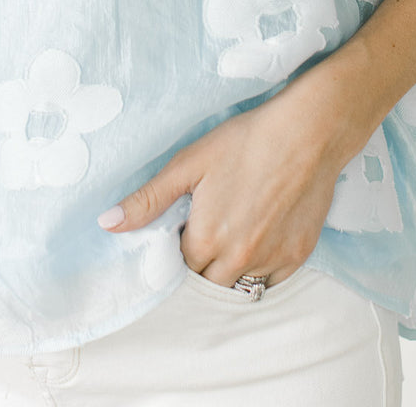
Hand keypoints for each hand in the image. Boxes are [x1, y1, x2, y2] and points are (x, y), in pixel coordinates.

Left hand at [96, 83, 351, 287]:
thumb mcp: (190, 163)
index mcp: (205, 240)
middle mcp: (237, 260)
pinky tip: (262, 232)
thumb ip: (148, 199)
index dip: (182, 242)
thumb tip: (106, 224)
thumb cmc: (246, 140)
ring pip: (239, 284)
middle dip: (203, 259)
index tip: (190, 220)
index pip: (179, 264)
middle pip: (207, 280)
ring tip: (237, 225)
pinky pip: (271, 280)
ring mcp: (270, 261)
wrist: (308, 131)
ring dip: (231, 266)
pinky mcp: (298, 257)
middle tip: (214, 221)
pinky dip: (262, 266)